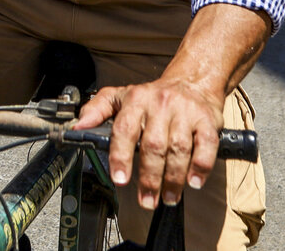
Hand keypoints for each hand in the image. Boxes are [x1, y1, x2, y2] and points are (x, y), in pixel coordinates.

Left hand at [73, 77, 223, 210]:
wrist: (191, 83)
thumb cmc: (152, 97)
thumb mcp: (119, 97)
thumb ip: (96, 110)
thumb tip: (77, 126)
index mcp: (136, 101)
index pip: (125, 129)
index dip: (120, 156)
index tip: (120, 179)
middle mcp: (160, 105)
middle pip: (153, 146)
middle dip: (149, 178)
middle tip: (147, 200)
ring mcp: (185, 113)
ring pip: (178, 149)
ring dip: (173, 179)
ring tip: (168, 197)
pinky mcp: (207, 121)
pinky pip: (206, 146)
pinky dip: (200, 166)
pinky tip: (193, 181)